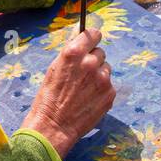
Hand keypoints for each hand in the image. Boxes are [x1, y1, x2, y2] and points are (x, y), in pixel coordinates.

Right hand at [21, 26, 113, 159]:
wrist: (54, 126)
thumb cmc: (49, 97)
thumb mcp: (54, 67)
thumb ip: (71, 52)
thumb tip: (81, 36)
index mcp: (74, 53)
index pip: (93, 34)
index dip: (91, 39)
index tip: (90, 44)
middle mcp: (90, 62)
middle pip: (100, 52)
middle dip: (92, 60)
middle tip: (82, 75)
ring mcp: (103, 78)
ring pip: (105, 69)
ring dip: (98, 75)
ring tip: (84, 89)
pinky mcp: (110, 93)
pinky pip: (109, 85)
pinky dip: (101, 90)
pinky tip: (89, 99)